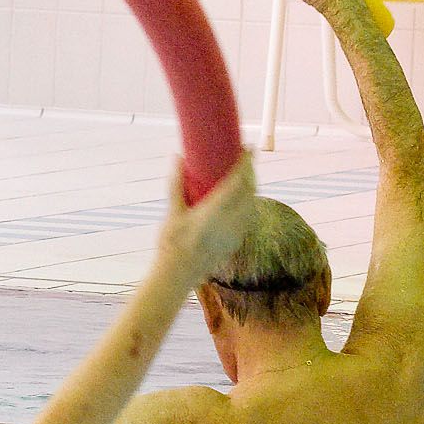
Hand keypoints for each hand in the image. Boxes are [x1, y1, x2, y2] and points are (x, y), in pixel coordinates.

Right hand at [148, 154, 259, 294]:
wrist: (179, 275)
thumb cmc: (171, 243)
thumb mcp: (172, 212)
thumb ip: (176, 184)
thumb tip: (177, 157)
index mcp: (214, 211)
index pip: (237, 181)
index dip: (246, 163)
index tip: (248, 148)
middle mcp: (230, 221)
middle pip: (250, 190)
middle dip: (250, 172)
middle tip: (245, 158)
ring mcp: (236, 233)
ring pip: (252, 203)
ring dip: (251, 187)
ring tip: (245, 175)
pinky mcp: (237, 241)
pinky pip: (249, 216)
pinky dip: (249, 202)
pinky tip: (242, 199)